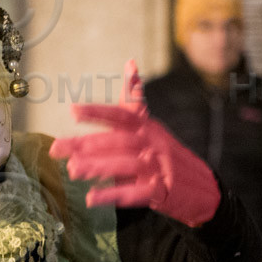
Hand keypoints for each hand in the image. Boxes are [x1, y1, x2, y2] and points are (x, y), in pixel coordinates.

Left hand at [48, 59, 220, 226]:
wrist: (204, 190)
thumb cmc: (168, 156)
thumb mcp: (153, 126)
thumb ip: (134, 102)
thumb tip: (130, 63)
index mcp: (147, 127)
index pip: (121, 115)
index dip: (98, 112)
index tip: (73, 110)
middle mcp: (153, 143)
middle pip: (117, 141)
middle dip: (86, 144)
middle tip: (58, 148)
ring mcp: (159, 167)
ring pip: (126, 164)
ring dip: (98, 167)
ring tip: (73, 171)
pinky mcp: (162, 192)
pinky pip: (136, 193)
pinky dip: (113, 195)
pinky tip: (92, 199)